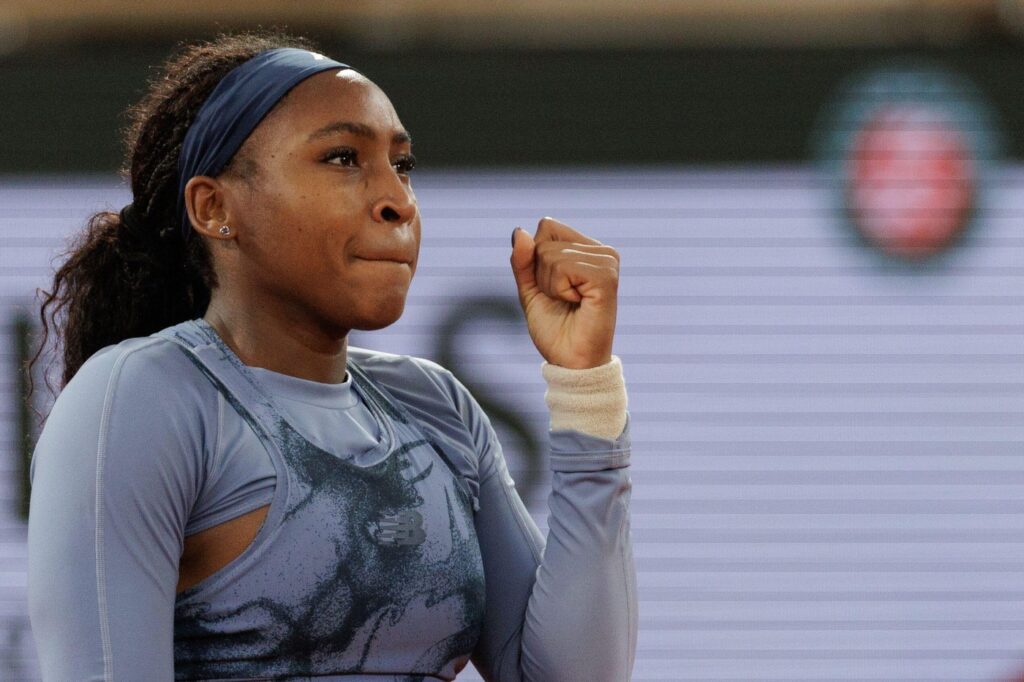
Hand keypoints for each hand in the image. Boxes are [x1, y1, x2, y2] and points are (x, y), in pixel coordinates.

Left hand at [509, 217, 619, 368]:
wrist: (570, 363)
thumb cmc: (555, 330)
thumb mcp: (530, 290)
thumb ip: (522, 261)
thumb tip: (519, 231)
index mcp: (587, 250)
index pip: (546, 226)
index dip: (535, 259)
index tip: (553, 288)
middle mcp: (602, 252)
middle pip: (545, 238)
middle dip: (541, 274)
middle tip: (562, 300)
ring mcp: (607, 261)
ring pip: (550, 254)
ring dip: (549, 285)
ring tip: (570, 304)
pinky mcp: (606, 276)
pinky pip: (562, 266)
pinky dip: (558, 289)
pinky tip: (577, 303)